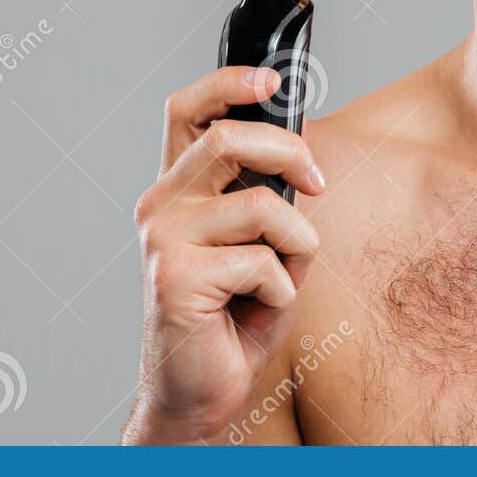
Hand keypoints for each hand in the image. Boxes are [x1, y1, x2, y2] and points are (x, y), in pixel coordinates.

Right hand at [122, 65, 324, 443]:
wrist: (198, 395)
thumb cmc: (232, 319)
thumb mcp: (259, 245)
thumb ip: (267, 199)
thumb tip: (301, 163)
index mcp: (177, 190)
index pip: (187, 110)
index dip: (228, 81)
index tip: (272, 80)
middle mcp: (160, 206)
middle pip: (230, 138)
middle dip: (291, 153)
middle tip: (316, 184)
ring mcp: (161, 240)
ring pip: (261, 206)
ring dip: (295, 246)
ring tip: (282, 279)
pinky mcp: (174, 277)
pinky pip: (261, 262)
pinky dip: (282, 290)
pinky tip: (258, 310)